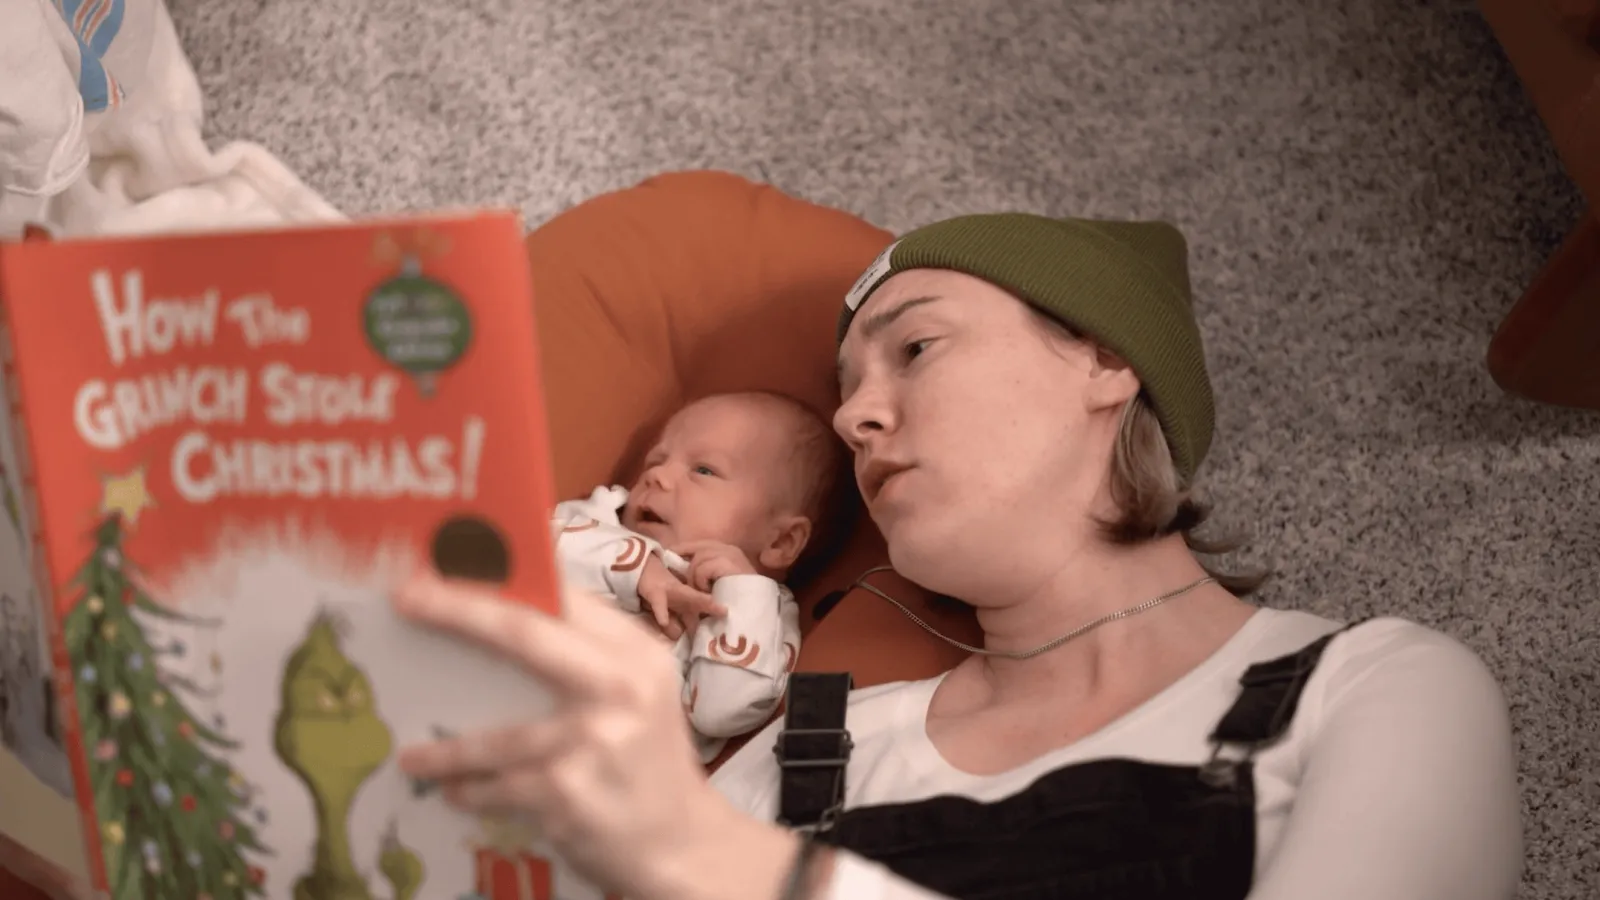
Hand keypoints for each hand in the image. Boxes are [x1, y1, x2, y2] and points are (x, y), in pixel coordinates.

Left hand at [391, 571, 799, 899]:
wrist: (684, 843)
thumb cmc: (648, 759)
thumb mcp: (638, 691)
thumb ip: (586, 652)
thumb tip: (502, 606)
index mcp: (635, 653)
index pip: (564, 595)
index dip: (504, 575)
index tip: (451, 563)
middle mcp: (620, 688)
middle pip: (524, 635)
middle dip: (458, 610)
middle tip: (407, 599)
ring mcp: (592, 741)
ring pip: (495, 735)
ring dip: (446, 749)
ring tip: (414, 755)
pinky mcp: (567, 792)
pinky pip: (497, 786)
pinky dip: (471, 791)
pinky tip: (457, 795)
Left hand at [675, 540, 758, 592]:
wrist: (756, 607)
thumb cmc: (740, 599)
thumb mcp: (722, 582)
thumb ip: (707, 571)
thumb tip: (683, 567)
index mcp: (728, 551)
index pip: (700, 544)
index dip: (684, 549)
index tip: (671, 555)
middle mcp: (729, 549)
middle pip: (697, 550)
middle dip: (689, 568)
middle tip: (690, 585)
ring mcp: (729, 554)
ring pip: (698, 560)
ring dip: (696, 579)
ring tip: (703, 592)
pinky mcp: (727, 563)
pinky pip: (702, 569)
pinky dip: (701, 582)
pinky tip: (708, 592)